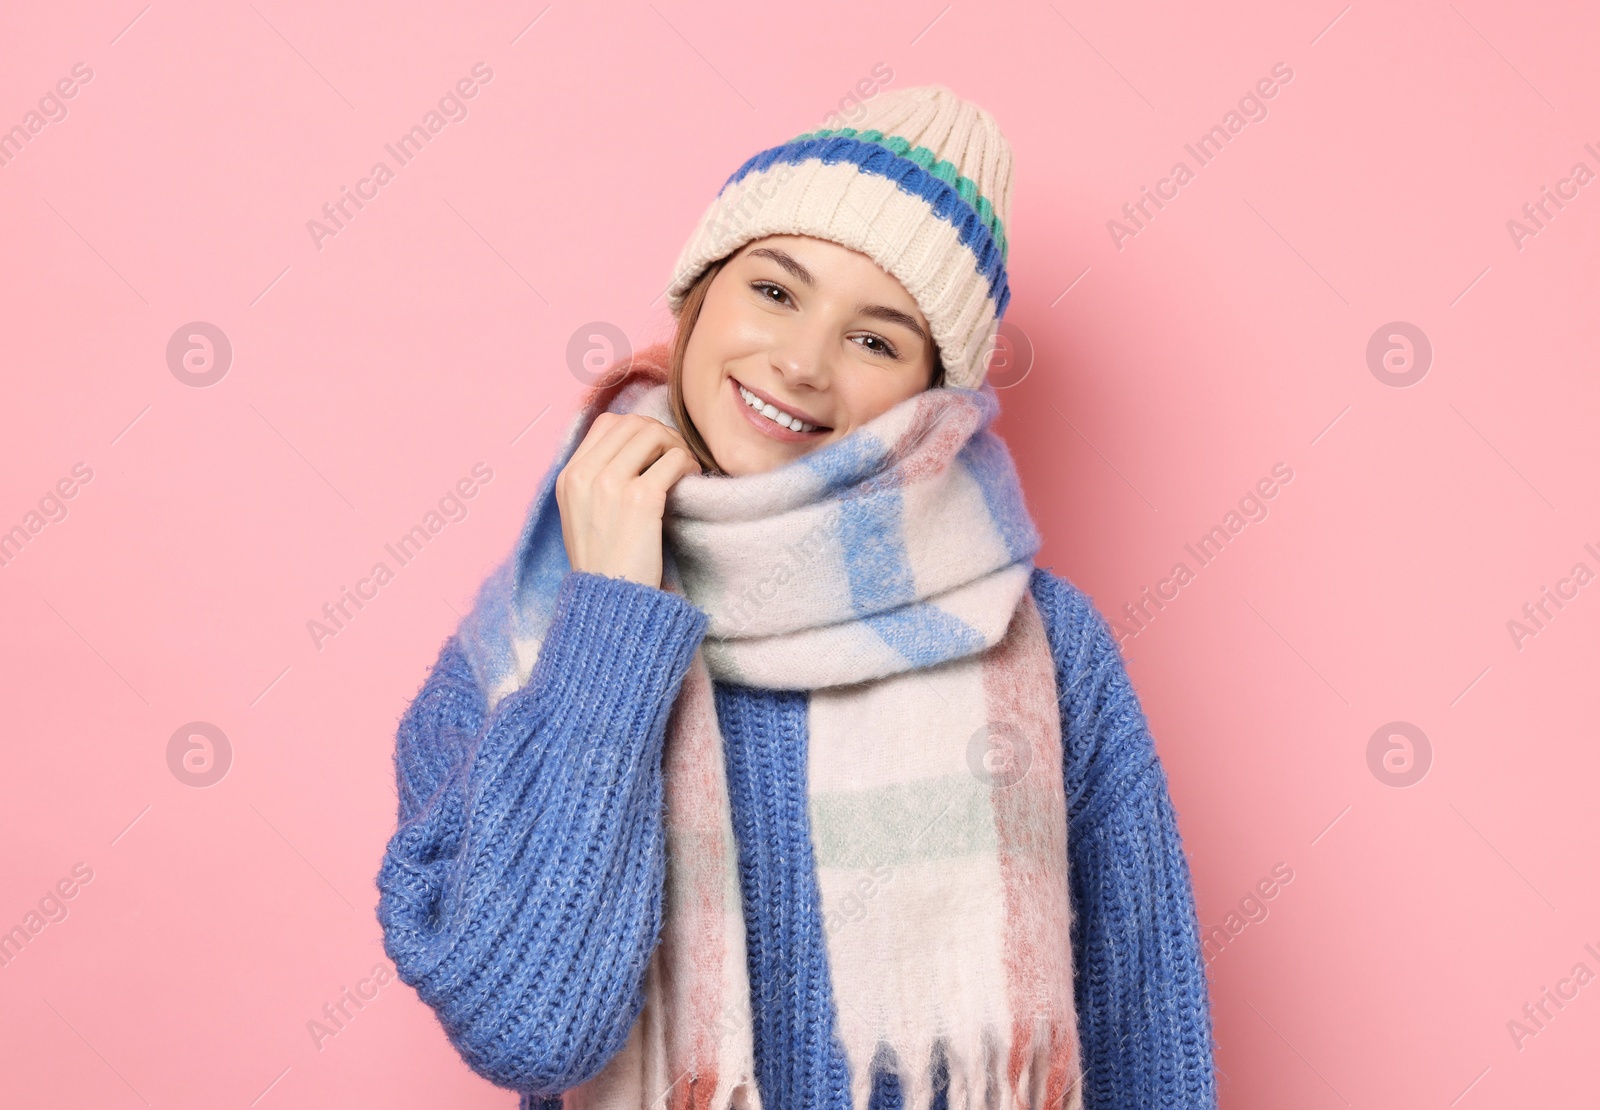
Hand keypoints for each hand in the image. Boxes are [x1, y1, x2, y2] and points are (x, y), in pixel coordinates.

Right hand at [555, 412, 701, 588]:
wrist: (610, 602)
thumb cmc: (605, 563)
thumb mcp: (582, 516)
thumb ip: (596, 482)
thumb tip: (634, 449)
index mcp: (568, 477)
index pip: (607, 424)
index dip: (637, 429)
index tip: (654, 450)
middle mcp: (585, 476)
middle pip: (633, 424)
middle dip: (662, 434)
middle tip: (676, 457)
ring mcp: (610, 485)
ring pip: (654, 434)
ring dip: (676, 446)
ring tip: (683, 468)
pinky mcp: (640, 499)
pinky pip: (673, 460)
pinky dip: (687, 464)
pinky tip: (690, 480)